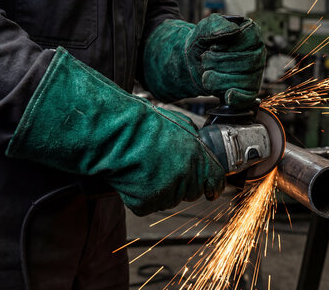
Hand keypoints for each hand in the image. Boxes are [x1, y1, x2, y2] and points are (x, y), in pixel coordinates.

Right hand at [6, 48, 225, 215]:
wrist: (113, 135)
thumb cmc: (141, 125)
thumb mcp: (178, 123)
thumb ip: (194, 140)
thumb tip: (199, 145)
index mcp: (197, 157)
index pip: (215, 182)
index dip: (212, 185)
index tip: (211, 189)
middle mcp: (185, 177)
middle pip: (192, 192)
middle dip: (182, 183)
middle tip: (164, 168)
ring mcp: (166, 192)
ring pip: (170, 199)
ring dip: (161, 188)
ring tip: (146, 168)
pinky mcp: (146, 203)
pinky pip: (148, 205)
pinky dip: (141, 196)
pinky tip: (135, 178)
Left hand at [143, 14, 265, 109]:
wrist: (192, 63)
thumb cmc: (202, 44)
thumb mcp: (203, 29)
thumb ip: (216, 25)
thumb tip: (234, 30)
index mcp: (251, 34)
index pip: (250, 38)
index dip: (229, 44)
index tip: (213, 46)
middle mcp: (257, 54)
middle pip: (247, 61)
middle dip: (218, 62)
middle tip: (205, 59)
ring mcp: (254, 74)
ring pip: (243, 80)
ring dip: (217, 78)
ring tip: (206, 72)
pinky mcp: (247, 92)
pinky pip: (247, 98)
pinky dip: (236, 98)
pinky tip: (227, 96)